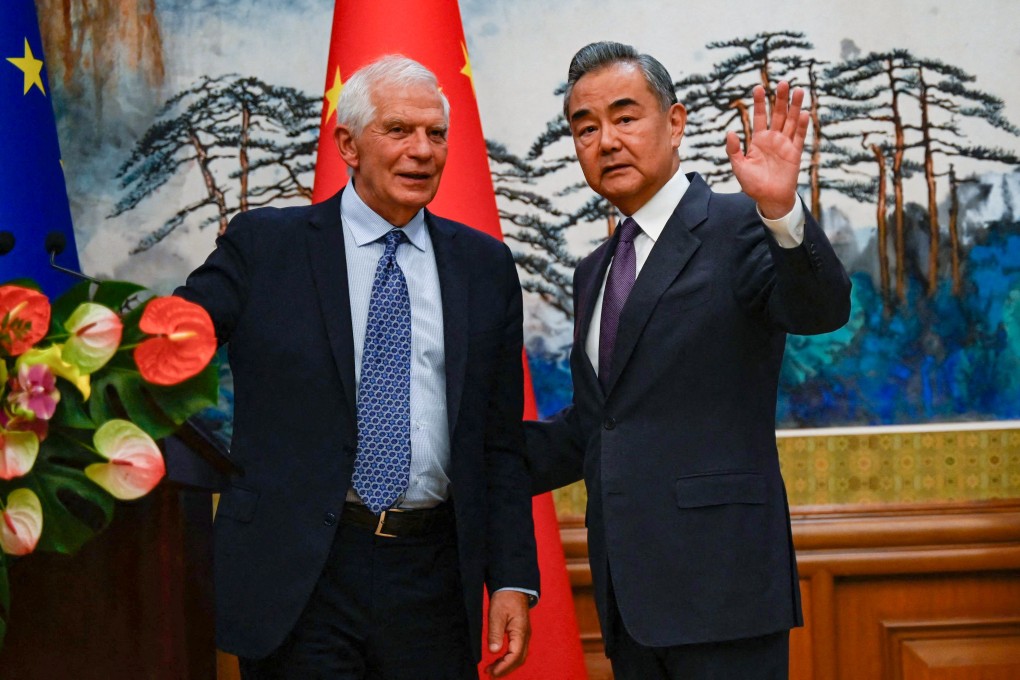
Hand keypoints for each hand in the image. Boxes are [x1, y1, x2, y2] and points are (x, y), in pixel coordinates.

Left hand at [484, 590, 530, 676]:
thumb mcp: (497, 614)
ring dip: (507, 665)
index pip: (514, 656)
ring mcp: (524, 635)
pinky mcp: (520, 634)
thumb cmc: (506, 598)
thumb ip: (495, 632)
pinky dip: (508, 659)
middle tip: (490, 674)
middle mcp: (525, 636)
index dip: (503, 667)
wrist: (514, 586)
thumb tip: (494, 650)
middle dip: (505, 669)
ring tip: (492, 669)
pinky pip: (517, 651)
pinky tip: (498, 659)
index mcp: (520, 632)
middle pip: (518, 660)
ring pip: (519, 657)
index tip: (492, 672)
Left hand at [726, 80, 807, 218]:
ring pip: (791, 121)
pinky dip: (802, 125)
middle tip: (783, 82)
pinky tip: (804, 113)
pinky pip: (799, 137)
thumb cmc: (752, 184)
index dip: (760, 103)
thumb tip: (730, 132)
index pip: (760, 117)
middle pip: (778, 114)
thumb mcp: (738, 166)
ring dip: (794, 106)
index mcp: (758, 140)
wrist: (769, 199)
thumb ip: (734, 150)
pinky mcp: (794, 153)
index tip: (758, 87)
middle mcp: (773, 139)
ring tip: (798, 90)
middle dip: (780, 99)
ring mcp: (785, 145)